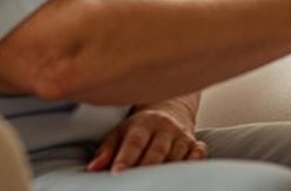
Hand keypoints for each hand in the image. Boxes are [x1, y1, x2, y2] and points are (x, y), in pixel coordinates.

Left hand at [87, 101, 206, 172]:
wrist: (169, 107)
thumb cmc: (139, 127)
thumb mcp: (120, 132)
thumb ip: (106, 151)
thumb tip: (92, 169)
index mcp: (143, 124)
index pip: (134, 141)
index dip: (126, 157)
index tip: (117, 173)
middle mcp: (164, 128)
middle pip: (157, 150)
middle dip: (147, 167)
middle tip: (137, 183)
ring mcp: (182, 135)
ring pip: (177, 155)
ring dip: (169, 170)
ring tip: (158, 184)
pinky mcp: (195, 142)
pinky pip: (198, 154)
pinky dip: (194, 164)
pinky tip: (184, 176)